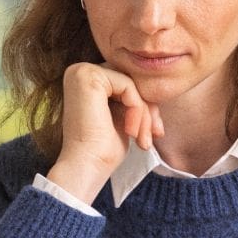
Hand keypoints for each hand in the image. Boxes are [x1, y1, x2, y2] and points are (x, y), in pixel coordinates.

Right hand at [45, 62, 162, 203]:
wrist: (87, 166)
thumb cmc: (103, 149)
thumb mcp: (123, 117)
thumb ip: (132, 99)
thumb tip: (157, 90)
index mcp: (85, 80)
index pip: (128, 83)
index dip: (146, 107)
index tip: (155, 132)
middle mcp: (80, 71)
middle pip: (132, 82)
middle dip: (148, 109)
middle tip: (154, 135)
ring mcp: (82, 71)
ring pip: (133, 84)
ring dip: (145, 114)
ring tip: (142, 139)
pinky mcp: (89, 77)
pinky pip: (129, 86)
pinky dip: (137, 110)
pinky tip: (131, 132)